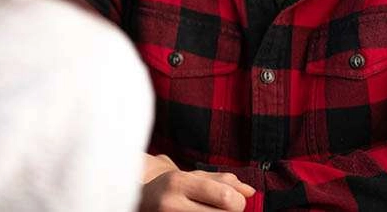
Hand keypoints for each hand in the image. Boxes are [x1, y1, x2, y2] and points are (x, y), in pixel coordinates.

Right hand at [140, 156, 254, 211]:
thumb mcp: (191, 177)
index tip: (233, 201)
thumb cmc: (169, 188)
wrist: (136, 200)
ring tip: (209, 211)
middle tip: (223, 209)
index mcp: (178, 182)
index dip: (238, 202)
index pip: (225, 198)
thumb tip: (250, 192)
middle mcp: (171, 204)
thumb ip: (222, 181)